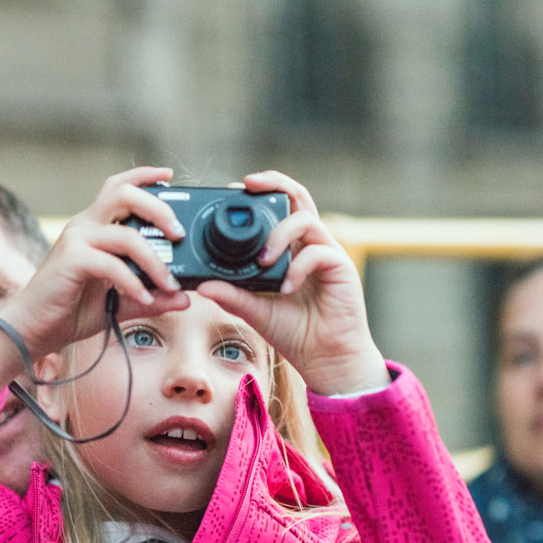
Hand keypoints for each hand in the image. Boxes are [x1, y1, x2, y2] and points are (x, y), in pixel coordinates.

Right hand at [0, 167, 190, 395]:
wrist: (33, 328)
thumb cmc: (71, 310)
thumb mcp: (120, 302)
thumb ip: (151, 297)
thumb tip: (185, 298)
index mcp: (94, 226)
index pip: (119, 187)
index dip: (144, 177)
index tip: (169, 175)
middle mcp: (84, 225)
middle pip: (125, 195)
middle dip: (159, 208)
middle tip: (178, 234)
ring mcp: (76, 239)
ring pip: (126, 235)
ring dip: (155, 260)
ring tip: (170, 283)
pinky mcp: (71, 259)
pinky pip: (112, 264)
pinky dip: (133, 282)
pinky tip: (144, 298)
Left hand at [197, 171, 387, 395]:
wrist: (326, 359)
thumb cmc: (295, 333)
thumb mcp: (255, 311)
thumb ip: (231, 295)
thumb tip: (201, 285)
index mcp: (290, 249)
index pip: (278, 208)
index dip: (260, 194)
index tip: (234, 191)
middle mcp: (309, 244)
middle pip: (298, 197)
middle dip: (274, 183)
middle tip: (247, 184)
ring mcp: (327, 253)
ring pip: (305, 219)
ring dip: (279, 234)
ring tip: (262, 260)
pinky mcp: (341, 267)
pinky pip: (318, 253)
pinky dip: (297, 268)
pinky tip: (286, 288)